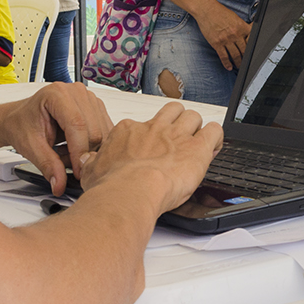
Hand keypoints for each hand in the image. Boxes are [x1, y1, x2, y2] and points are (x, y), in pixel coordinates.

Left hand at [0, 84, 114, 193]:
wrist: (19, 118)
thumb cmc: (22, 125)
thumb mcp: (30, 147)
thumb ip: (48, 165)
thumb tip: (60, 184)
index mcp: (57, 94)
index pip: (78, 125)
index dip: (79, 152)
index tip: (77, 172)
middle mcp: (76, 91)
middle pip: (94, 130)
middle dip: (82, 154)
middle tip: (65, 165)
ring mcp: (88, 98)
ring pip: (102, 133)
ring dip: (87, 151)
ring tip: (65, 154)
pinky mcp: (96, 107)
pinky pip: (104, 132)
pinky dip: (91, 146)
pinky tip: (73, 148)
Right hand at [82, 102, 222, 214]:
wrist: (130, 192)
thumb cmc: (112, 186)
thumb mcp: (91, 171)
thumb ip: (92, 162)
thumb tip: (87, 159)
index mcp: (129, 131)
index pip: (144, 123)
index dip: (152, 134)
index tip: (152, 147)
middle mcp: (154, 129)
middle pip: (172, 110)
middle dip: (177, 120)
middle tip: (178, 136)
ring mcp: (177, 136)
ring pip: (193, 116)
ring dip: (196, 128)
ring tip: (196, 141)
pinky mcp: (197, 148)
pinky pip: (214, 131)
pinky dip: (216, 137)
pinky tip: (213, 146)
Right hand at [193, 1, 253, 70]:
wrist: (206, 10)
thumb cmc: (220, 12)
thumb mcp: (235, 17)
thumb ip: (242, 26)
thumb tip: (249, 33)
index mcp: (241, 27)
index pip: (251, 40)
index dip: (253, 48)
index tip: (253, 53)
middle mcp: (235, 34)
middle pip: (244, 50)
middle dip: (246, 58)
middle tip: (247, 62)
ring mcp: (225, 40)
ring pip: (235, 55)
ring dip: (238, 63)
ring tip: (239, 66)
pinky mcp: (216, 43)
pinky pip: (224, 56)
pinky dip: (227, 64)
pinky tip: (229, 67)